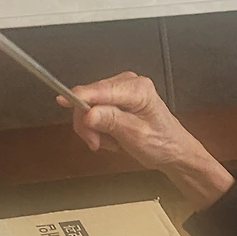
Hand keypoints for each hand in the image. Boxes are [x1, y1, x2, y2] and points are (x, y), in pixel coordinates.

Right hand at [59, 73, 233, 205]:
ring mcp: (122, 91)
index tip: (63, 101)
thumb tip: (89, 113)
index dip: (80, 97)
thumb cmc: (162, 143)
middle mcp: (129, 84)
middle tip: (96, 142)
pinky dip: (98, 128)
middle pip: (91, 97)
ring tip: (109, 142)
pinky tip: (111, 137)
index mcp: (138, 88)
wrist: (173, 152)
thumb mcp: (136, 136)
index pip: (101, 89)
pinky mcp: (116, 99)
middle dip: (88, 123)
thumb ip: (111, 122)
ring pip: (90, 106)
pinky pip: (95, 111)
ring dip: (94, 128)